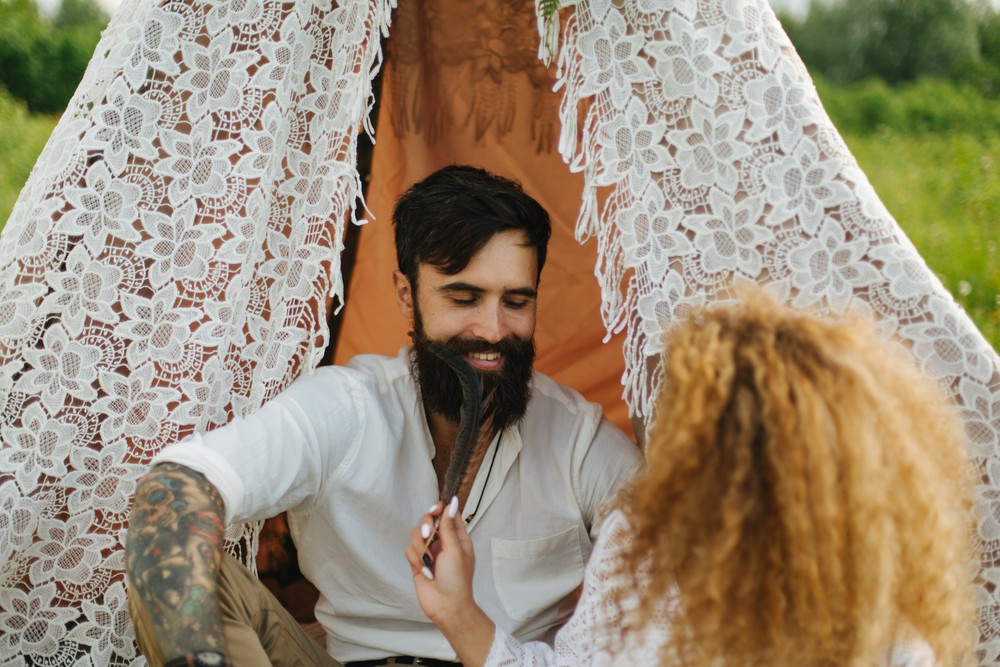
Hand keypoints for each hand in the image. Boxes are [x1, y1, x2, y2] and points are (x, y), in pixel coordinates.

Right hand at [404, 497, 477, 626]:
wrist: (446, 606)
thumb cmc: (457, 578)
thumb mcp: (455, 549)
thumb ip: (449, 526)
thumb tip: (452, 502)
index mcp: (457, 537)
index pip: (447, 514)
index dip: (440, 508)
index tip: (435, 509)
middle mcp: (442, 541)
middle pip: (427, 520)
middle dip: (425, 527)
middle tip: (428, 535)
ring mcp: (429, 551)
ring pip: (415, 535)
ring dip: (420, 548)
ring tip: (428, 562)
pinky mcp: (417, 562)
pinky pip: (409, 550)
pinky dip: (415, 559)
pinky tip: (425, 571)